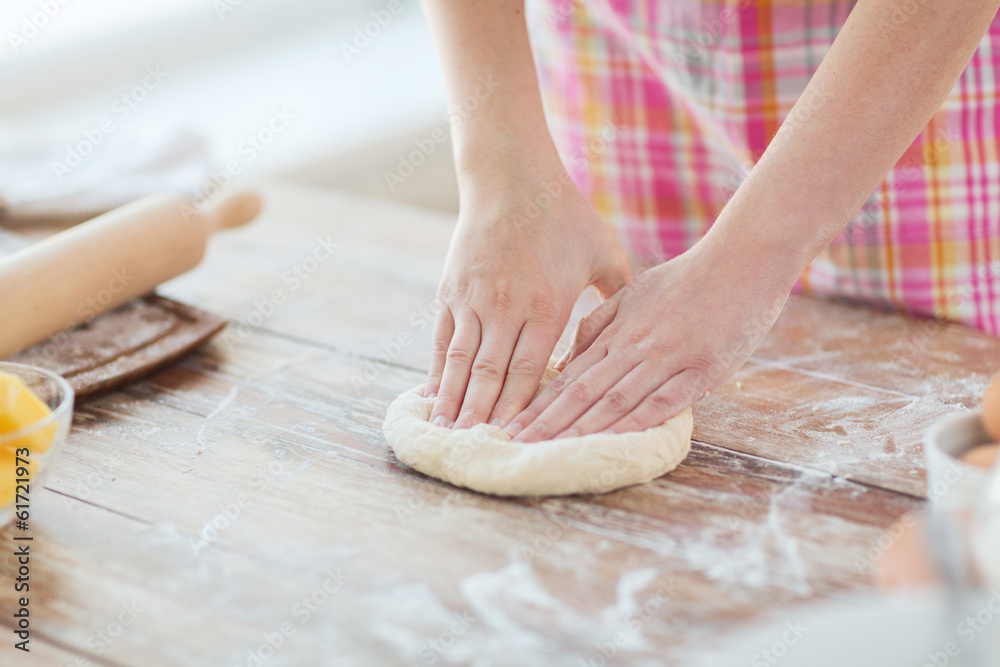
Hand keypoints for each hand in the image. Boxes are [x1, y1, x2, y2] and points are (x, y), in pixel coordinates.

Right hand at [426, 172, 630, 429]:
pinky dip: (438, 371)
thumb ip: (617, 297)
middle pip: (492, 375)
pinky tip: (434, 395)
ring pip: (461, 362)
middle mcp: (506, 307)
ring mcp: (474, 299)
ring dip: (455, 401)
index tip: (516, 441)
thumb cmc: (564, 215)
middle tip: (474, 450)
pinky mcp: (452, 290)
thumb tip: (632, 334)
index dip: (522, 409)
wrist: (510, 177)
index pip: (531, 370)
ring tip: (447, 434)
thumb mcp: (604, 253)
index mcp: (547, 305)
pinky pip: (443, 340)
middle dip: (483, 417)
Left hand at [504, 240, 794, 440]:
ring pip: (615, 399)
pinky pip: (663, 401)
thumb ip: (601, 326)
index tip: (510, 425)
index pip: (569, 375)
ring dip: (581, 428)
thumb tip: (566, 360)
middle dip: (547, 422)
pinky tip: (612, 442)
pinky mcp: (701, 370)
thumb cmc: (688, 279)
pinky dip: (636, 423)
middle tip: (515, 446)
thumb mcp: (635, 294)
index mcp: (618, 331)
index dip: (538, 402)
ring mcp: (667, 358)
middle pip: (582, 390)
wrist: (742, 261)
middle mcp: (635, 346)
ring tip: (550, 451)